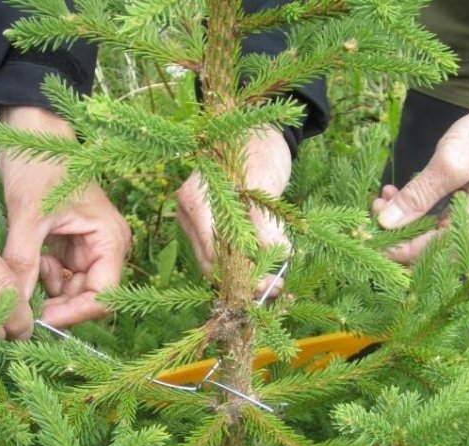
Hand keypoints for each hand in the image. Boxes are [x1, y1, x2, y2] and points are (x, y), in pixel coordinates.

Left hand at [0, 107, 130, 327]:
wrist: (30, 131)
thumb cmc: (39, 164)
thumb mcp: (28, 216)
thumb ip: (22, 263)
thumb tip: (13, 306)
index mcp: (110, 240)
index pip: (104, 295)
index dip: (76, 313)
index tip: (41, 318)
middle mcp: (104, 247)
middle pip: (87, 295)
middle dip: (57, 303)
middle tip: (22, 302)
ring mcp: (86, 247)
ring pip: (69, 288)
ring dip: (45, 288)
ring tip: (24, 267)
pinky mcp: (67, 244)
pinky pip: (56, 275)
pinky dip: (38, 274)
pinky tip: (26, 257)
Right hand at [176, 127, 291, 296]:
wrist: (258, 132)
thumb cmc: (260, 152)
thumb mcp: (266, 188)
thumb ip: (268, 227)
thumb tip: (280, 261)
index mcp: (196, 202)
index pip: (214, 255)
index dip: (243, 276)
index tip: (272, 287)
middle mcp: (188, 213)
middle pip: (212, 263)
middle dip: (244, 281)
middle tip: (276, 291)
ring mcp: (194, 219)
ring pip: (215, 260)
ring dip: (244, 274)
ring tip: (274, 281)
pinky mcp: (206, 222)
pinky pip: (220, 250)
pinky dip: (241, 261)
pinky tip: (264, 267)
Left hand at [373, 104, 468, 263]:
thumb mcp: (450, 163)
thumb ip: (418, 196)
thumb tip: (386, 222)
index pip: (419, 253)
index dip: (388, 243)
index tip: (364, 226)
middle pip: (420, 251)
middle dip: (392, 231)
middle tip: (375, 203)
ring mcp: (468, 230)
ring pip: (422, 238)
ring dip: (398, 220)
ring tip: (384, 195)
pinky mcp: (462, 218)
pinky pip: (430, 225)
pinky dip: (411, 212)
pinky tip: (396, 194)